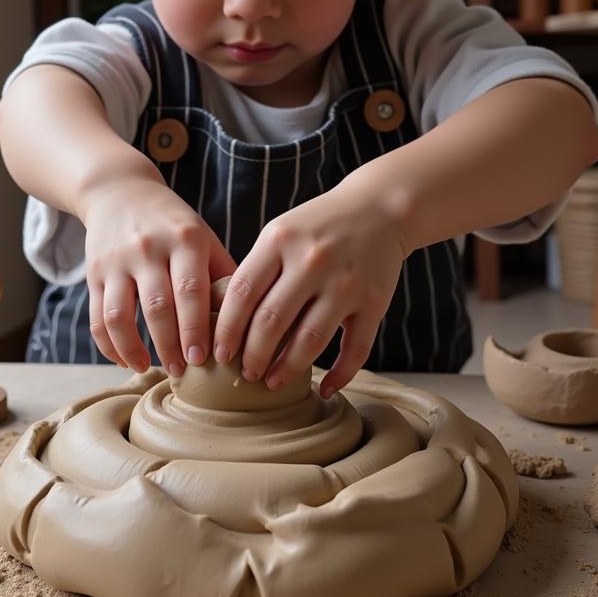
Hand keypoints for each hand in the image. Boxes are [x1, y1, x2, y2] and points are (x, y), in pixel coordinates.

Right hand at [82, 179, 235, 374]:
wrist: (120, 191)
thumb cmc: (173, 223)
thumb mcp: (203, 235)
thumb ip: (222, 272)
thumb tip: (249, 319)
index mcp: (185, 239)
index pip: (192, 289)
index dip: (197, 328)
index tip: (206, 358)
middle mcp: (149, 248)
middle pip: (158, 306)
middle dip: (171, 344)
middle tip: (184, 371)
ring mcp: (118, 261)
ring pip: (121, 315)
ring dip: (135, 349)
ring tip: (152, 369)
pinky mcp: (94, 273)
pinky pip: (98, 317)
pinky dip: (110, 346)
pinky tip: (126, 361)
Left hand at [212, 181, 407, 397]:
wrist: (379, 208)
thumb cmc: (318, 227)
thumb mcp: (280, 233)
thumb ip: (256, 270)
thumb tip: (224, 324)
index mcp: (280, 241)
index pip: (242, 294)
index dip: (226, 330)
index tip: (219, 354)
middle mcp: (312, 261)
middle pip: (272, 322)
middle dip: (253, 355)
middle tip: (245, 373)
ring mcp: (345, 283)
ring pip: (310, 340)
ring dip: (287, 369)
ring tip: (273, 382)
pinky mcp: (374, 302)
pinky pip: (356, 349)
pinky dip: (340, 374)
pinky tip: (325, 388)